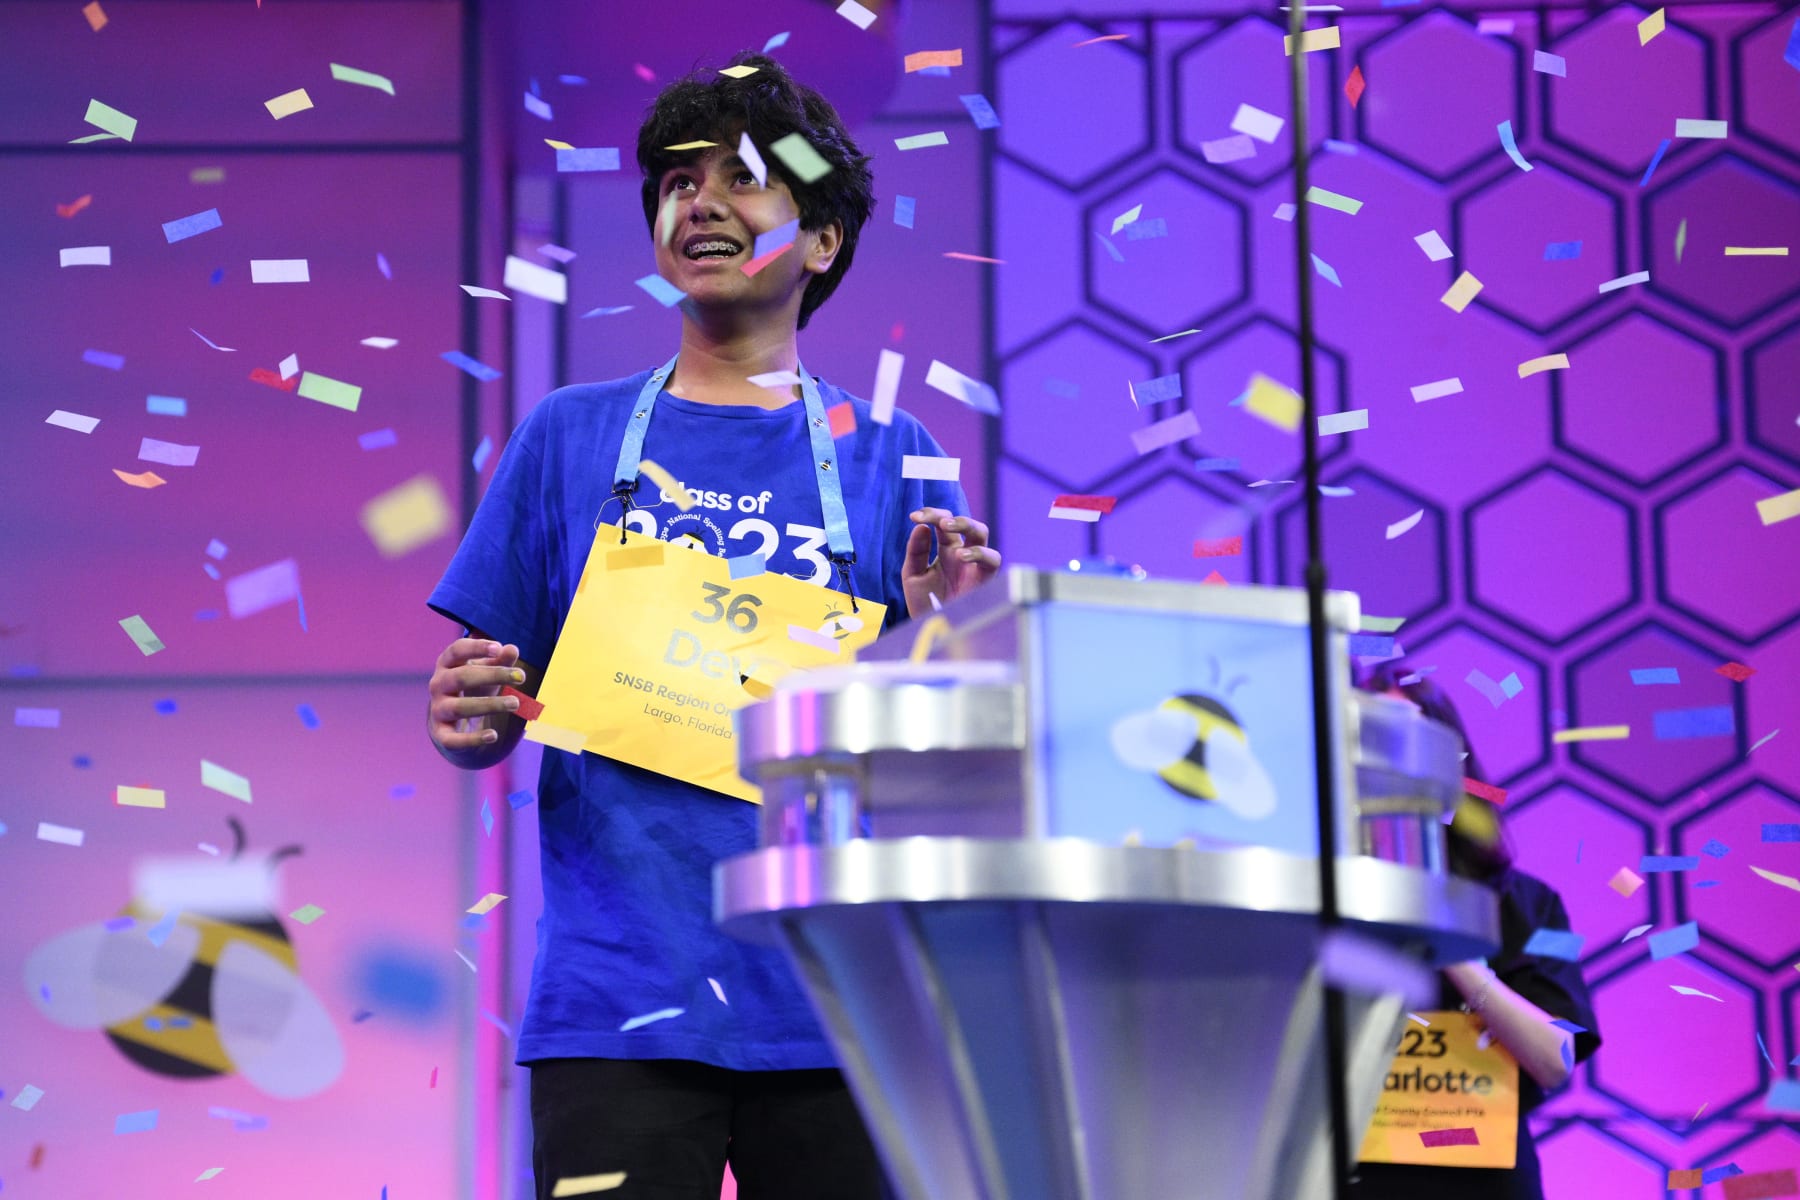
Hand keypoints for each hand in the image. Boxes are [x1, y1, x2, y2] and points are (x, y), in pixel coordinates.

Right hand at [427, 637, 527, 756]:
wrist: (453, 720)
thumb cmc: (474, 686)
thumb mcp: (487, 671)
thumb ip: (500, 660)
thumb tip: (512, 649)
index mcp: (447, 664)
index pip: (457, 650)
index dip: (476, 648)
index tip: (498, 648)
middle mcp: (438, 685)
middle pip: (461, 677)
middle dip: (492, 676)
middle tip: (521, 677)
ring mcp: (437, 710)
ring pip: (459, 707)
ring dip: (489, 704)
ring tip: (515, 703)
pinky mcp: (441, 734)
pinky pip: (453, 739)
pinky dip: (473, 738)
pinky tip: (493, 735)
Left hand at [902, 508, 1000, 618]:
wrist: (932, 630)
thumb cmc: (924, 602)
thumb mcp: (913, 575)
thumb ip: (916, 551)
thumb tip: (921, 527)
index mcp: (946, 548)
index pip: (942, 522)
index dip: (930, 514)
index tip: (914, 516)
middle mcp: (962, 553)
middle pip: (967, 523)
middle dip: (954, 517)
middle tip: (940, 522)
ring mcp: (974, 564)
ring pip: (982, 533)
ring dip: (968, 525)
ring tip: (948, 529)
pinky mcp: (984, 579)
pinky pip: (992, 559)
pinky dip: (978, 553)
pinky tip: (962, 556)